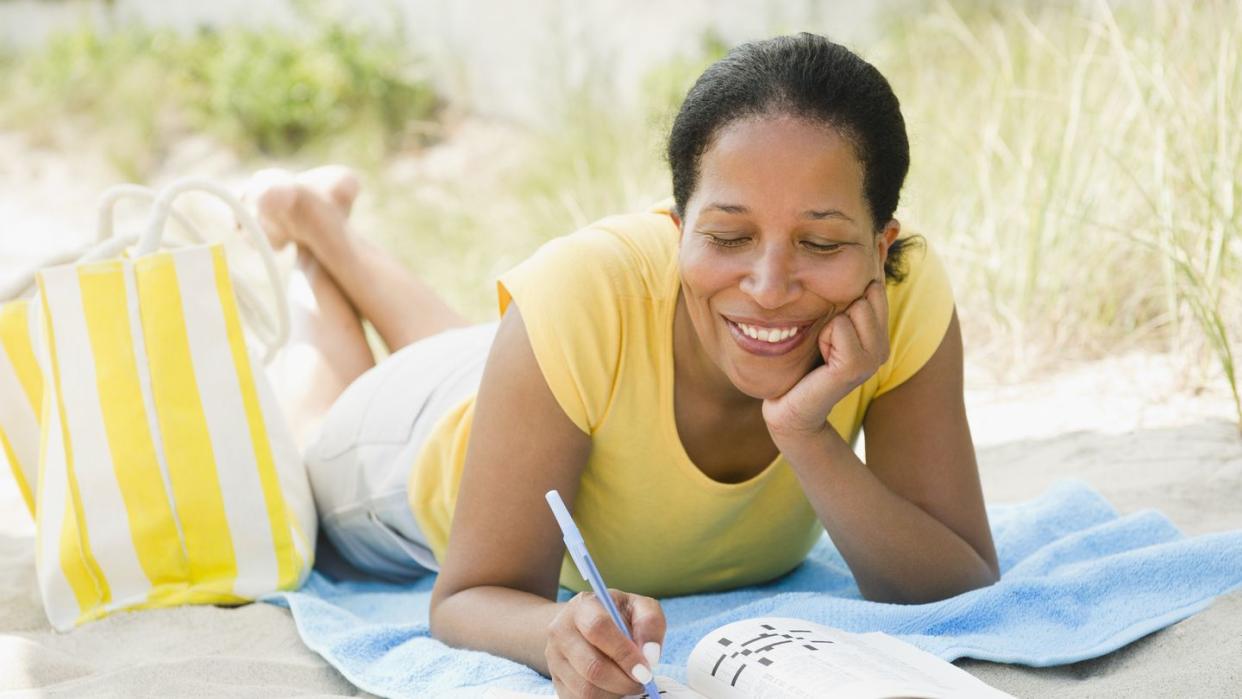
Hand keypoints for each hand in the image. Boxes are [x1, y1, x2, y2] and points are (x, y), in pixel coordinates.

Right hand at [546, 589, 665, 697]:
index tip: (645, 670)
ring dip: (615, 693)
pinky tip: (613, 688)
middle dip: (624, 681)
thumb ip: (650, 623)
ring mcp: (554, 658)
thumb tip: (650, 656)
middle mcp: (561, 630)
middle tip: (642, 681)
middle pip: (592, 666)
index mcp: (583, 606)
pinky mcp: (555, 681)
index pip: (598, 628)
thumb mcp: (638, 607)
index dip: (624, 653)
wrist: (583, 624)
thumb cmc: (617, 616)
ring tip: (627, 683)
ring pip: (586, 689)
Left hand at [762, 278, 889, 440]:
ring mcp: (872, 360)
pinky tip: (820, 356)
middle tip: (823, 338)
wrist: (789, 408)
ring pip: (856, 308)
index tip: (831, 318)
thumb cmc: (803, 363)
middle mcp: (881, 348)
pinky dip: (825, 336)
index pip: (876, 288)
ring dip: (830, 323)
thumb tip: (874, 243)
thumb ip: (845, 295)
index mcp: (878, 336)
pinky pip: (840, 328)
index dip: (850, 291)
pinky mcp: (854, 368)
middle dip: (838, 307)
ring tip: (822, 347)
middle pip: (868, 294)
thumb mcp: (826, 323)